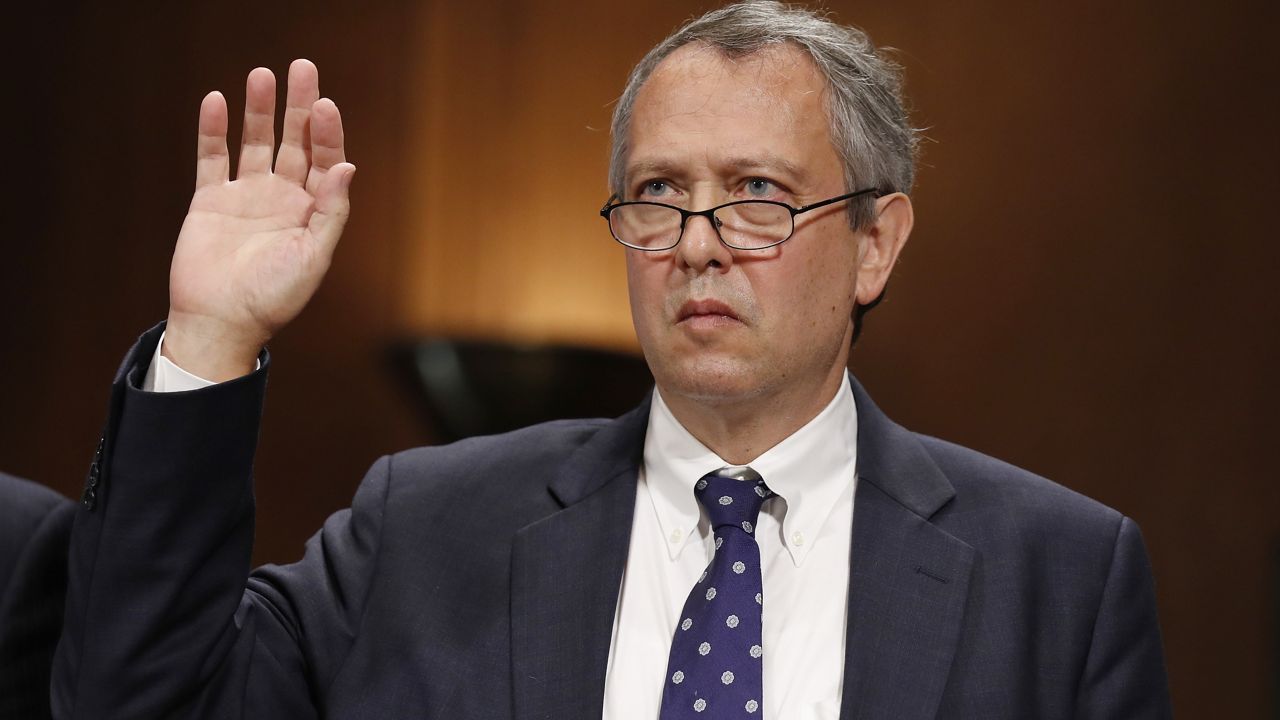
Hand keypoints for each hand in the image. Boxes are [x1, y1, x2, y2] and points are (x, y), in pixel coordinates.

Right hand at [164, 59, 354, 380]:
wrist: (222, 323)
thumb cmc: (274, 299)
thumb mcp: (313, 257)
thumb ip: (330, 211)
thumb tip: (347, 166)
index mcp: (313, 212)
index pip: (325, 161)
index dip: (326, 132)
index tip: (324, 105)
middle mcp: (283, 199)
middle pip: (295, 141)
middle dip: (300, 106)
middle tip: (302, 67)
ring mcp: (247, 197)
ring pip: (256, 143)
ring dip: (259, 110)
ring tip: (261, 74)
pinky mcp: (211, 201)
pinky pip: (213, 158)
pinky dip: (214, 130)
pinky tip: (217, 101)